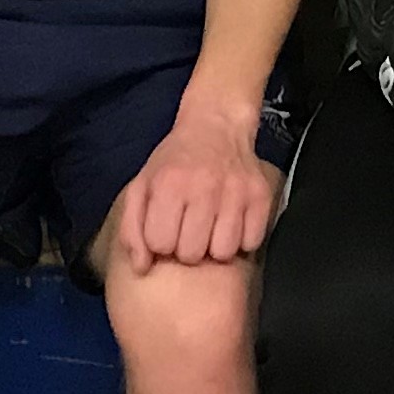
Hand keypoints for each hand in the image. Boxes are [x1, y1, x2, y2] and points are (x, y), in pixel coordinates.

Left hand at [109, 94, 282, 272]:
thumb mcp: (143, 186)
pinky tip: (231, 223)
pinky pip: (251, 242)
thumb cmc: (175, 162)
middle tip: (189, 229)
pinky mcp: (261, 196)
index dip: (161, 242)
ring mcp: (235, 192)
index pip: (160, 244)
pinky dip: (241, 239)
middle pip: (191, 254)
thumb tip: (141, 267)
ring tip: (211, 228)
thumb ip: (132, 228)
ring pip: (223, 252)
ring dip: (215, 247)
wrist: (217, 126)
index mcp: (169, 184)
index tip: (166, 228)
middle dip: (187, 247)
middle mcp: (203, 187)